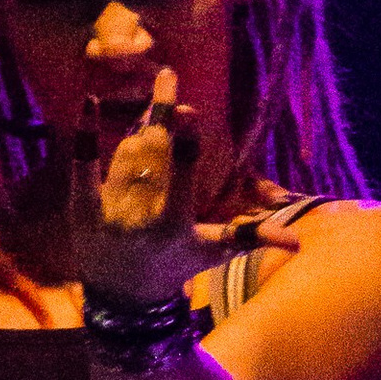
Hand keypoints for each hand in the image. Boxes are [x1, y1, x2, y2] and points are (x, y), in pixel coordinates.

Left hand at [63, 69, 301, 306]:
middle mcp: (138, 219)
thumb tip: (298, 241)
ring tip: (156, 99)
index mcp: (173, 227)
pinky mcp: (82, 208)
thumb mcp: (215, 254)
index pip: (180, 178)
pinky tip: (90, 101)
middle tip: (168, 77)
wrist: (124, 301)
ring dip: (142, 124)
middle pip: (152, 154)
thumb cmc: (178, 267)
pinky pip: (84, 165)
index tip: (186, 110)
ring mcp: (108, 213)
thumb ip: (252, 238)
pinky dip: (87, 134)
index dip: (183, 144)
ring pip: (128, 153)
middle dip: (161, 116)